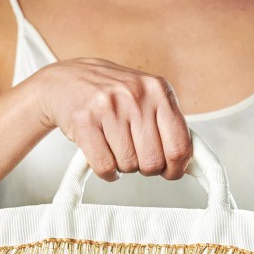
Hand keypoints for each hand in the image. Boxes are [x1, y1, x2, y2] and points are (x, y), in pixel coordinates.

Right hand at [34, 58, 193, 183]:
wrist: (67, 80)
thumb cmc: (113, 96)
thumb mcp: (147, 98)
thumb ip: (168, 125)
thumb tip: (186, 162)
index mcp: (158, 90)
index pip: (179, 145)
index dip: (176, 167)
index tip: (170, 172)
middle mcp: (135, 95)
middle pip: (153, 161)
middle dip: (146, 167)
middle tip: (136, 156)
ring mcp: (109, 106)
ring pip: (128, 165)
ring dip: (123, 166)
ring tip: (116, 148)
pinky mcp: (84, 121)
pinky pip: (104, 166)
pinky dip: (106, 171)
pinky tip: (104, 155)